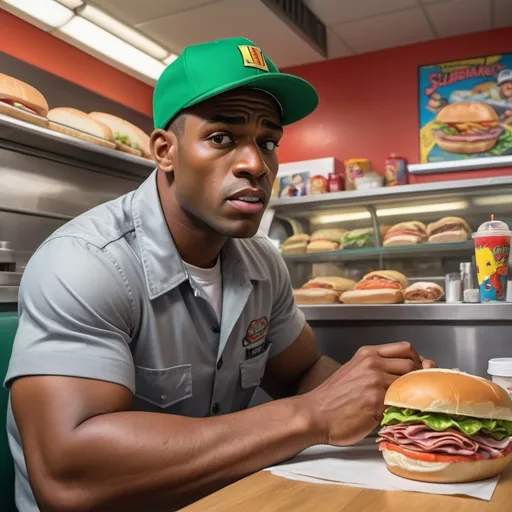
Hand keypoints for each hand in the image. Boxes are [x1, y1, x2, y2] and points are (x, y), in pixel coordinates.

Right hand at [302, 342, 435, 446]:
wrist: (314, 413)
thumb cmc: (334, 397)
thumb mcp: (355, 372)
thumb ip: (379, 369)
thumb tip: (410, 369)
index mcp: (367, 353)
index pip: (406, 349)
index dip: (418, 361)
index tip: (420, 374)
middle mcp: (372, 363)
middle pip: (413, 364)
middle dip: (421, 379)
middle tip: (417, 393)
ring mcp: (375, 381)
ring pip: (411, 383)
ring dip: (416, 395)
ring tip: (410, 405)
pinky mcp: (376, 401)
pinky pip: (403, 402)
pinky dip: (408, 408)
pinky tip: (403, 415)